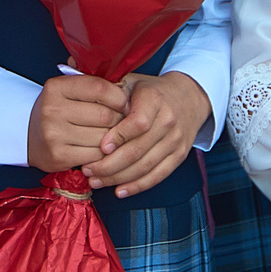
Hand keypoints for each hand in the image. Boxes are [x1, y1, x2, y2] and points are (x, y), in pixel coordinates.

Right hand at [27, 74, 126, 173]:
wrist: (27, 134)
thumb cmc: (57, 109)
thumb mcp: (67, 88)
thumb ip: (91, 82)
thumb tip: (122, 84)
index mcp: (56, 87)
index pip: (99, 88)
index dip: (118, 96)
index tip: (124, 102)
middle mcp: (53, 109)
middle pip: (104, 115)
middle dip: (119, 119)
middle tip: (121, 121)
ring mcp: (54, 134)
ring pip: (103, 137)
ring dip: (112, 137)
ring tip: (111, 134)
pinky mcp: (59, 156)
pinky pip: (96, 155)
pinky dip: (103, 153)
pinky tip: (100, 148)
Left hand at [85, 71, 211, 197]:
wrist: (188, 98)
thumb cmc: (151, 91)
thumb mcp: (133, 81)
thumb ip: (111, 90)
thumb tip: (82, 93)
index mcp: (154, 99)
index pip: (138, 122)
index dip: (119, 136)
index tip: (101, 147)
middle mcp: (168, 120)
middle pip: (139, 150)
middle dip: (110, 165)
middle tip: (88, 170)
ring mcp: (175, 140)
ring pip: (145, 166)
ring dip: (119, 178)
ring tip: (96, 181)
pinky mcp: (179, 156)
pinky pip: (157, 176)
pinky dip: (137, 186)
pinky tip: (119, 190)